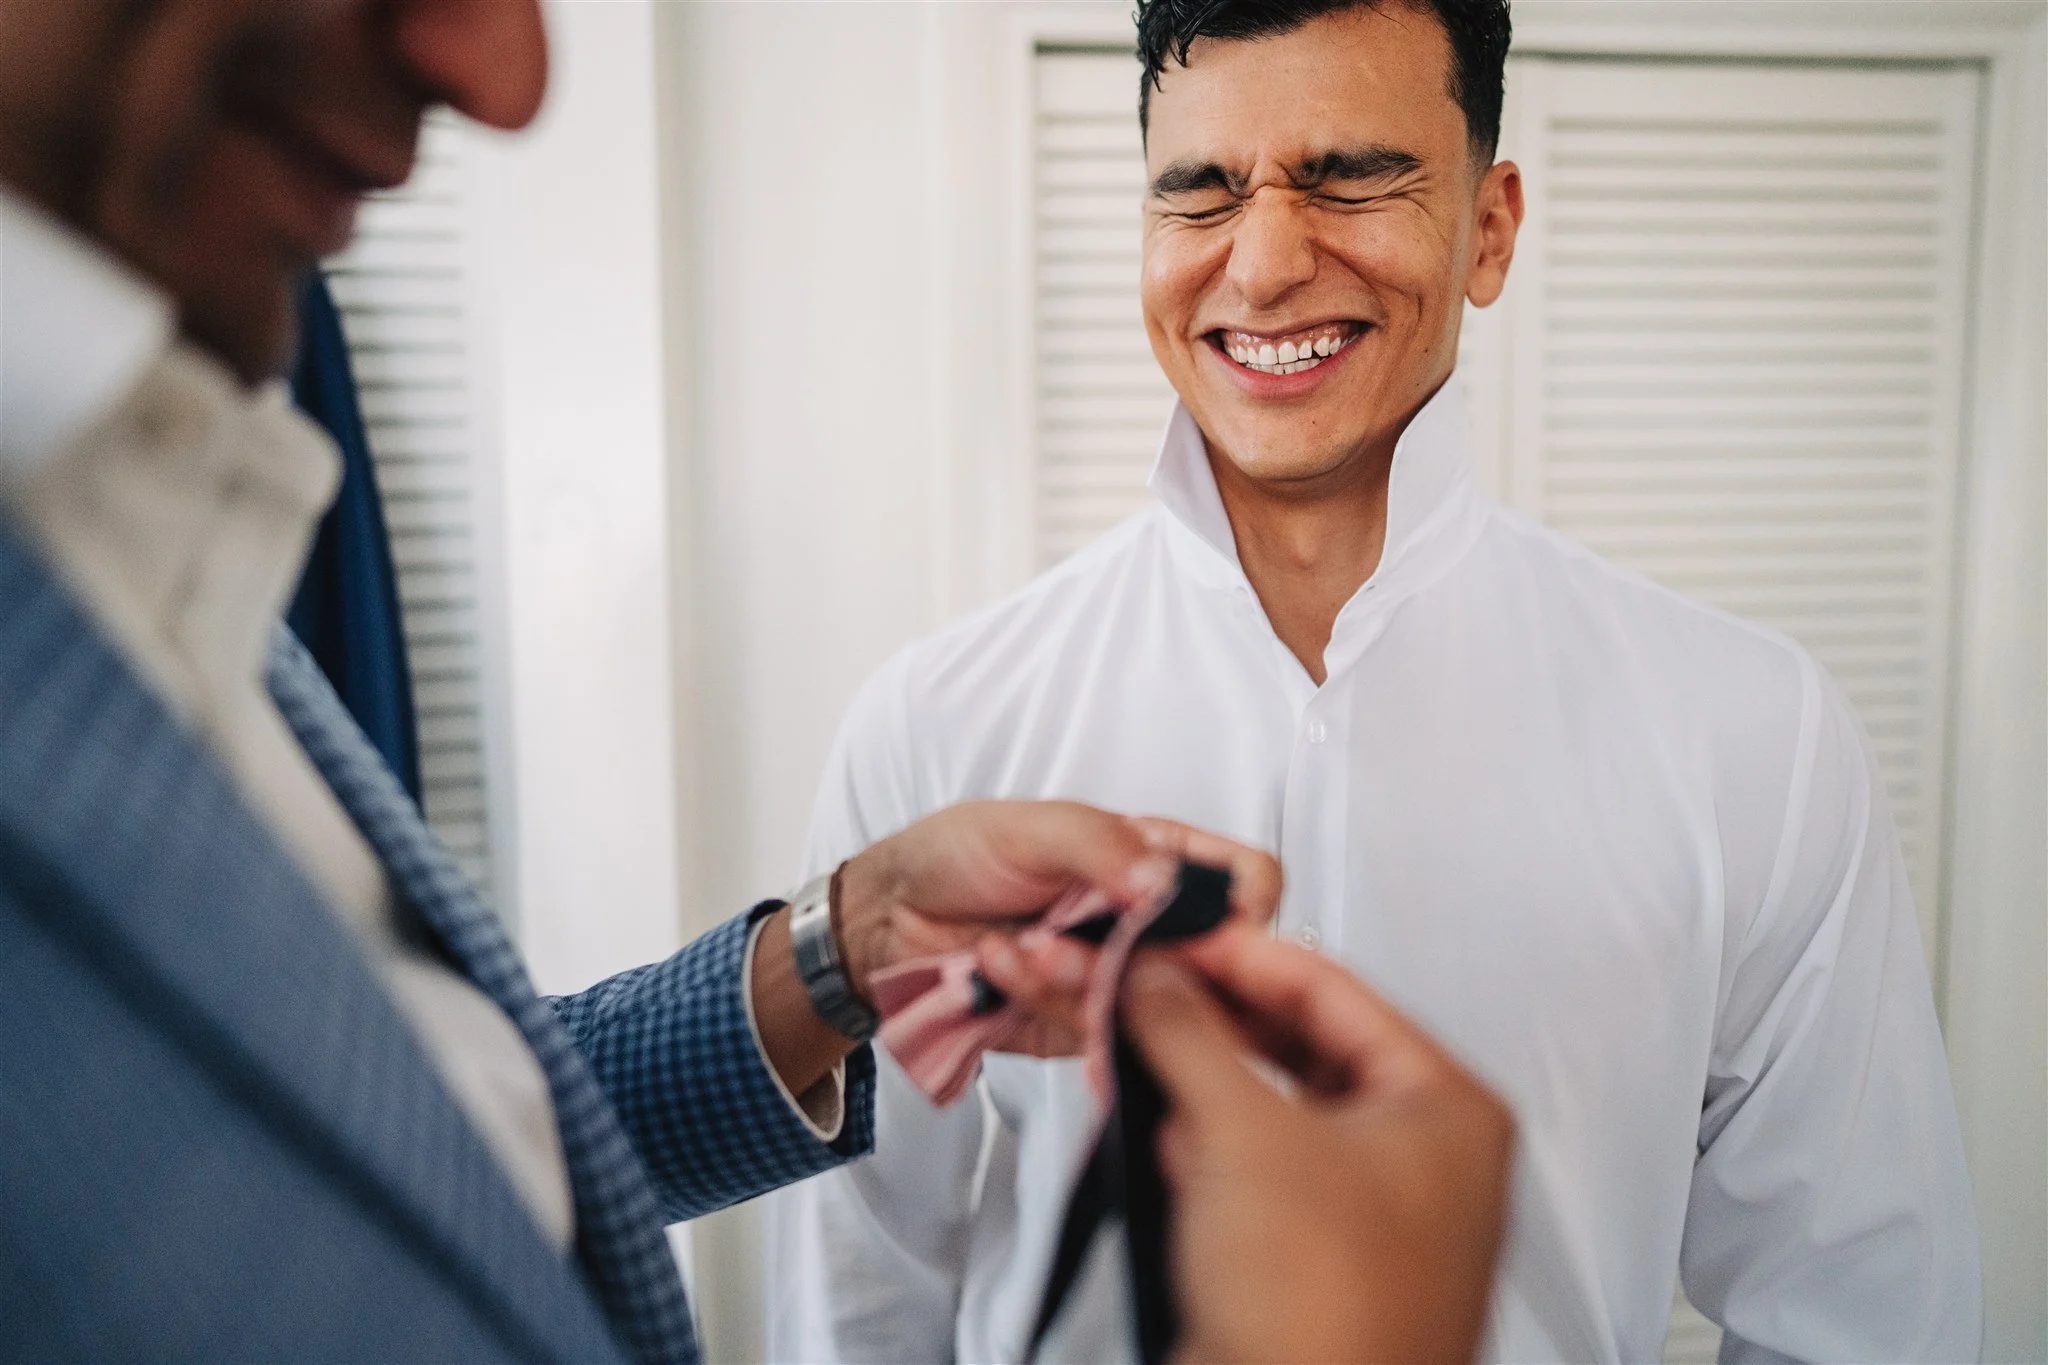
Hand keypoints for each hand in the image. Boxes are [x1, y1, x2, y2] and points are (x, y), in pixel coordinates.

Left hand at [841, 802, 1281, 1056]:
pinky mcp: (1087, 1028)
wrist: (893, 918)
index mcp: (1158, 860)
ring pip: (1158, 1008)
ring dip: (1085, 980)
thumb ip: (1101, 846)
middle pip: (1218, 962)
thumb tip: (1162, 881)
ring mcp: (1124, 982)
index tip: (1214, 918)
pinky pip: (1099, 1035)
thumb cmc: (960, 854)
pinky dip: (1050, 1002)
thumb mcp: (1031, 828)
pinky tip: (1001, 970)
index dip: (1247, 903)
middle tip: (1095, 942)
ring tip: (1020, 946)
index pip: (1247, 882)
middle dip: (1161, 960)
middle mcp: (1154, 925)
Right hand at [1122, 927, 1514, 1364]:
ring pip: (1272, 1109)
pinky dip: (1203, 1147)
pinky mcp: (1316, 1263)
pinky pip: (1255, 1173)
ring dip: (1198, 1080)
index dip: (1242, 952)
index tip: (1176, 935)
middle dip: (1212, 1020)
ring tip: (1135, 1049)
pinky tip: (1156, 1133)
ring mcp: (1373, 1215)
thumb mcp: (1244, 1133)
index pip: (1333, 986)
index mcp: (1449, 1109)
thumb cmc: (1331, 1321)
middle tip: (1146, 988)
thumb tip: (1160, 979)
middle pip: (1302, 1046)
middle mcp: (1426, 1158)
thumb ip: (1191, 1033)